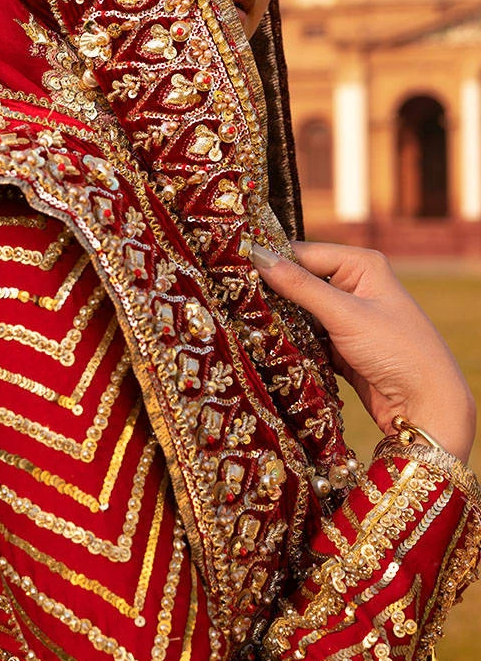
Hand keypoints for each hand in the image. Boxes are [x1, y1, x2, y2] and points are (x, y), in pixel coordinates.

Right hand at [252, 240, 475, 463]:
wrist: (428, 406)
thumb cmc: (396, 350)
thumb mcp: (345, 315)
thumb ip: (300, 286)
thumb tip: (257, 256)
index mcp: (362, 265)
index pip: (304, 253)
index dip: (271, 260)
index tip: (233, 267)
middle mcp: (355, 285)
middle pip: (301, 282)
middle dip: (273, 293)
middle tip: (233, 297)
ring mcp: (348, 317)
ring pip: (301, 312)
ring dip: (281, 321)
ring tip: (244, 321)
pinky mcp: (342, 346)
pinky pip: (308, 337)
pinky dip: (293, 343)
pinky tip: (269, 346)